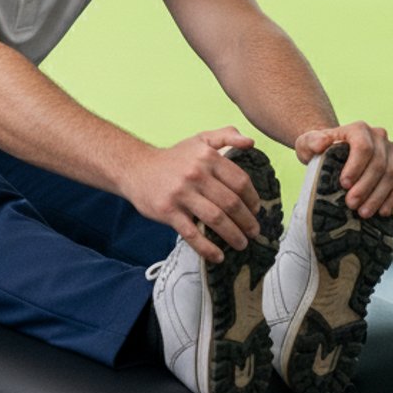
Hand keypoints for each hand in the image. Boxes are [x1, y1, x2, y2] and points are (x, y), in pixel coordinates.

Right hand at [121, 127, 263, 263]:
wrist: (136, 168)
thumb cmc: (173, 158)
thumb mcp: (200, 140)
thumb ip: (226, 135)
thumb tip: (251, 142)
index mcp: (207, 157)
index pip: (239, 181)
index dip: (252, 198)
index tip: (256, 210)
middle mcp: (196, 174)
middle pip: (230, 202)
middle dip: (247, 221)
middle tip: (254, 232)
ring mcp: (181, 193)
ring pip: (216, 219)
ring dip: (233, 235)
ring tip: (242, 244)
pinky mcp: (168, 211)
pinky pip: (192, 233)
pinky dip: (207, 248)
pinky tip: (218, 256)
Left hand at [294, 121, 392, 218]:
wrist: (333, 152)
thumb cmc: (319, 149)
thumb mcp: (308, 143)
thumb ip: (312, 142)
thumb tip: (321, 143)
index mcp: (359, 129)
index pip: (363, 147)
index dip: (356, 167)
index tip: (344, 184)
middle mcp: (379, 136)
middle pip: (378, 163)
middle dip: (365, 187)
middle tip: (352, 205)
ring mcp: (391, 151)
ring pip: (391, 175)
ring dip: (378, 197)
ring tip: (364, 213)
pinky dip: (392, 198)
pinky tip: (382, 212)